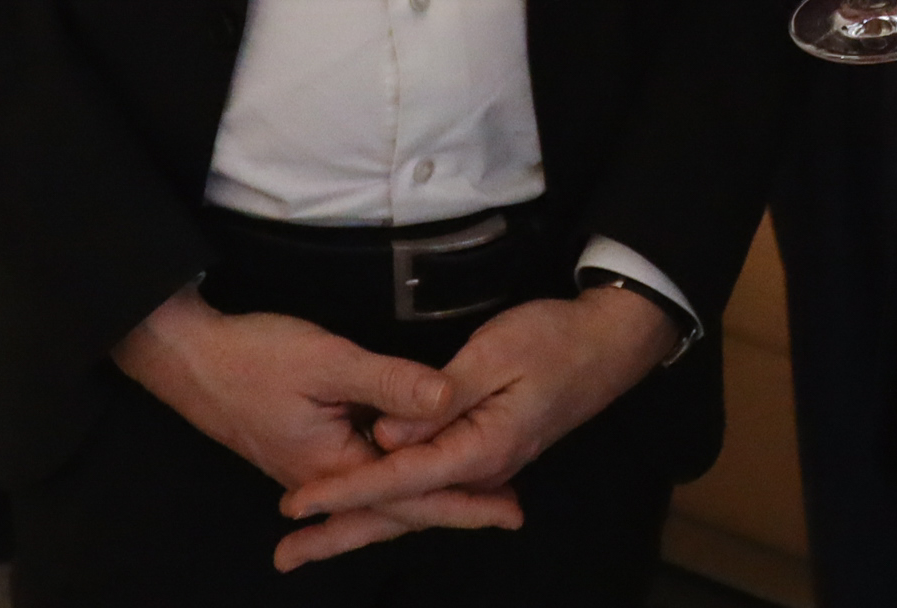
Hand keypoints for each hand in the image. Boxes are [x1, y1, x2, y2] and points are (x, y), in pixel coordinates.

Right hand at [112, 288, 513, 561]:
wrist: (189, 358)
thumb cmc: (255, 356)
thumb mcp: (328, 360)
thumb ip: (390, 381)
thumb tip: (448, 397)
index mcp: (335, 468)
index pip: (413, 496)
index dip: (465, 501)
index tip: (510, 507)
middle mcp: (325, 481)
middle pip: (399, 507)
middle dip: (455, 509)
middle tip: (510, 512)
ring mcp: (312, 470)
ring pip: (380, 495)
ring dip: (427, 499)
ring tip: (477, 501)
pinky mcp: (305, 452)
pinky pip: (361, 481)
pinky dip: (394, 484)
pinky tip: (413, 476)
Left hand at [275, 288, 673, 565]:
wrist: (610, 342)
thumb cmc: (554, 339)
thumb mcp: (494, 354)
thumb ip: (436, 398)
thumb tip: (387, 439)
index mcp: (481, 450)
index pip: (398, 479)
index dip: (343, 492)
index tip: (295, 505)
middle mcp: (480, 469)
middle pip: (400, 511)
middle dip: (341, 533)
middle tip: (285, 557)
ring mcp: (484, 464)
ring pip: (412, 503)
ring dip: (360, 522)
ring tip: (308, 543)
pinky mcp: (484, 450)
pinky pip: (428, 487)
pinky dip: (391, 502)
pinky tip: (368, 510)